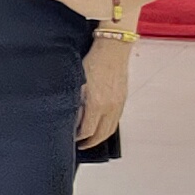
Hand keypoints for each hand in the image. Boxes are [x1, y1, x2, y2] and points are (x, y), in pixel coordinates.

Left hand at [77, 33, 130, 148]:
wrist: (112, 49)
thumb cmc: (93, 61)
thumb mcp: (78, 82)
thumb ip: (76, 102)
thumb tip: (72, 118)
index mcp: (96, 103)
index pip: (87, 130)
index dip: (79, 137)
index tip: (71, 138)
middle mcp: (110, 107)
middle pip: (101, 134)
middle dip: (90, 143)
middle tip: (81, 145)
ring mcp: (118, 104)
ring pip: (110, 129)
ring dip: (101, 137)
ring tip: (91, 140)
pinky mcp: (123, 99)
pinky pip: (116, 120)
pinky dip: (108, 127)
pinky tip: (101, 126)